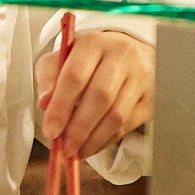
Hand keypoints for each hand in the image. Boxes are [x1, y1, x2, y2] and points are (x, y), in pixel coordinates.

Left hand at [38, 30, 154, 159]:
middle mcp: (121, 55)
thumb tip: (45, 103)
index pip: (75, 75)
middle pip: (100, 96)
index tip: (51, 130)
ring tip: (77, 151)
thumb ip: (48, 78)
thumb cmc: (90, 60)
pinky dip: (106, 140)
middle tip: (66, 147)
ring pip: (116, 114)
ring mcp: (140, 75)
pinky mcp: (149, 96)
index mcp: (93, 43)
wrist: (126, 53)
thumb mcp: (62, 59)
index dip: (61, 107)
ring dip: (93, 139)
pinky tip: (92, 145)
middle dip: (79, 128)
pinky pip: (127, 125)